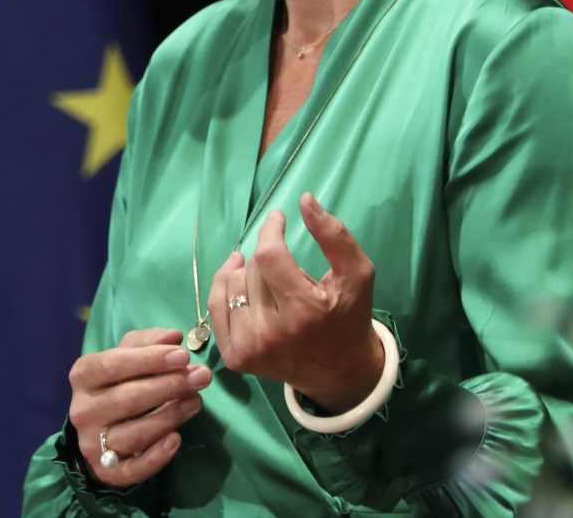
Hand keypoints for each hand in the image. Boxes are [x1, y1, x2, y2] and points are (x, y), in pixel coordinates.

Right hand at [66, 326, 211, 487]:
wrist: (99, 430)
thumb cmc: (118, 383)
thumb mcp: (127, 356)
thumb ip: (148, 342)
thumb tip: (173, 336)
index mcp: (84, 376)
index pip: (113, 364)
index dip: (149, 359)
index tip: (183, 355)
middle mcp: (83, 411)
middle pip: (127, 399)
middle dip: (168, 386)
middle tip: (200, 377)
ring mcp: (92, 444)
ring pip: (133, 434)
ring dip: (170, 417)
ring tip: (196, 402)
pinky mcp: (107, 472)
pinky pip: (134, 468)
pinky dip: (157, 456)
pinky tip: (176, 439)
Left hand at [206, 191, 384, 412]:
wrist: (339, 373)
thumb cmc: (349, 316)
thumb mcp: (357, 274)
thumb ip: (335, 235)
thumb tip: (303, 199)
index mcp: (304, 313)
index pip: (269, 256)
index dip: (270, 229)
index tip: (278, 218)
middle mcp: (272, 335)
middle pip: (253, 268)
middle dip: (270, 258)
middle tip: (291, 273)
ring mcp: (249, 349)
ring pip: (232, 282)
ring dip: (250, 273)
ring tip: (273, 284)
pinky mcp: (235, 358)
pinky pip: (215, 303)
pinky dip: (226, 286)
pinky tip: (241, 281)